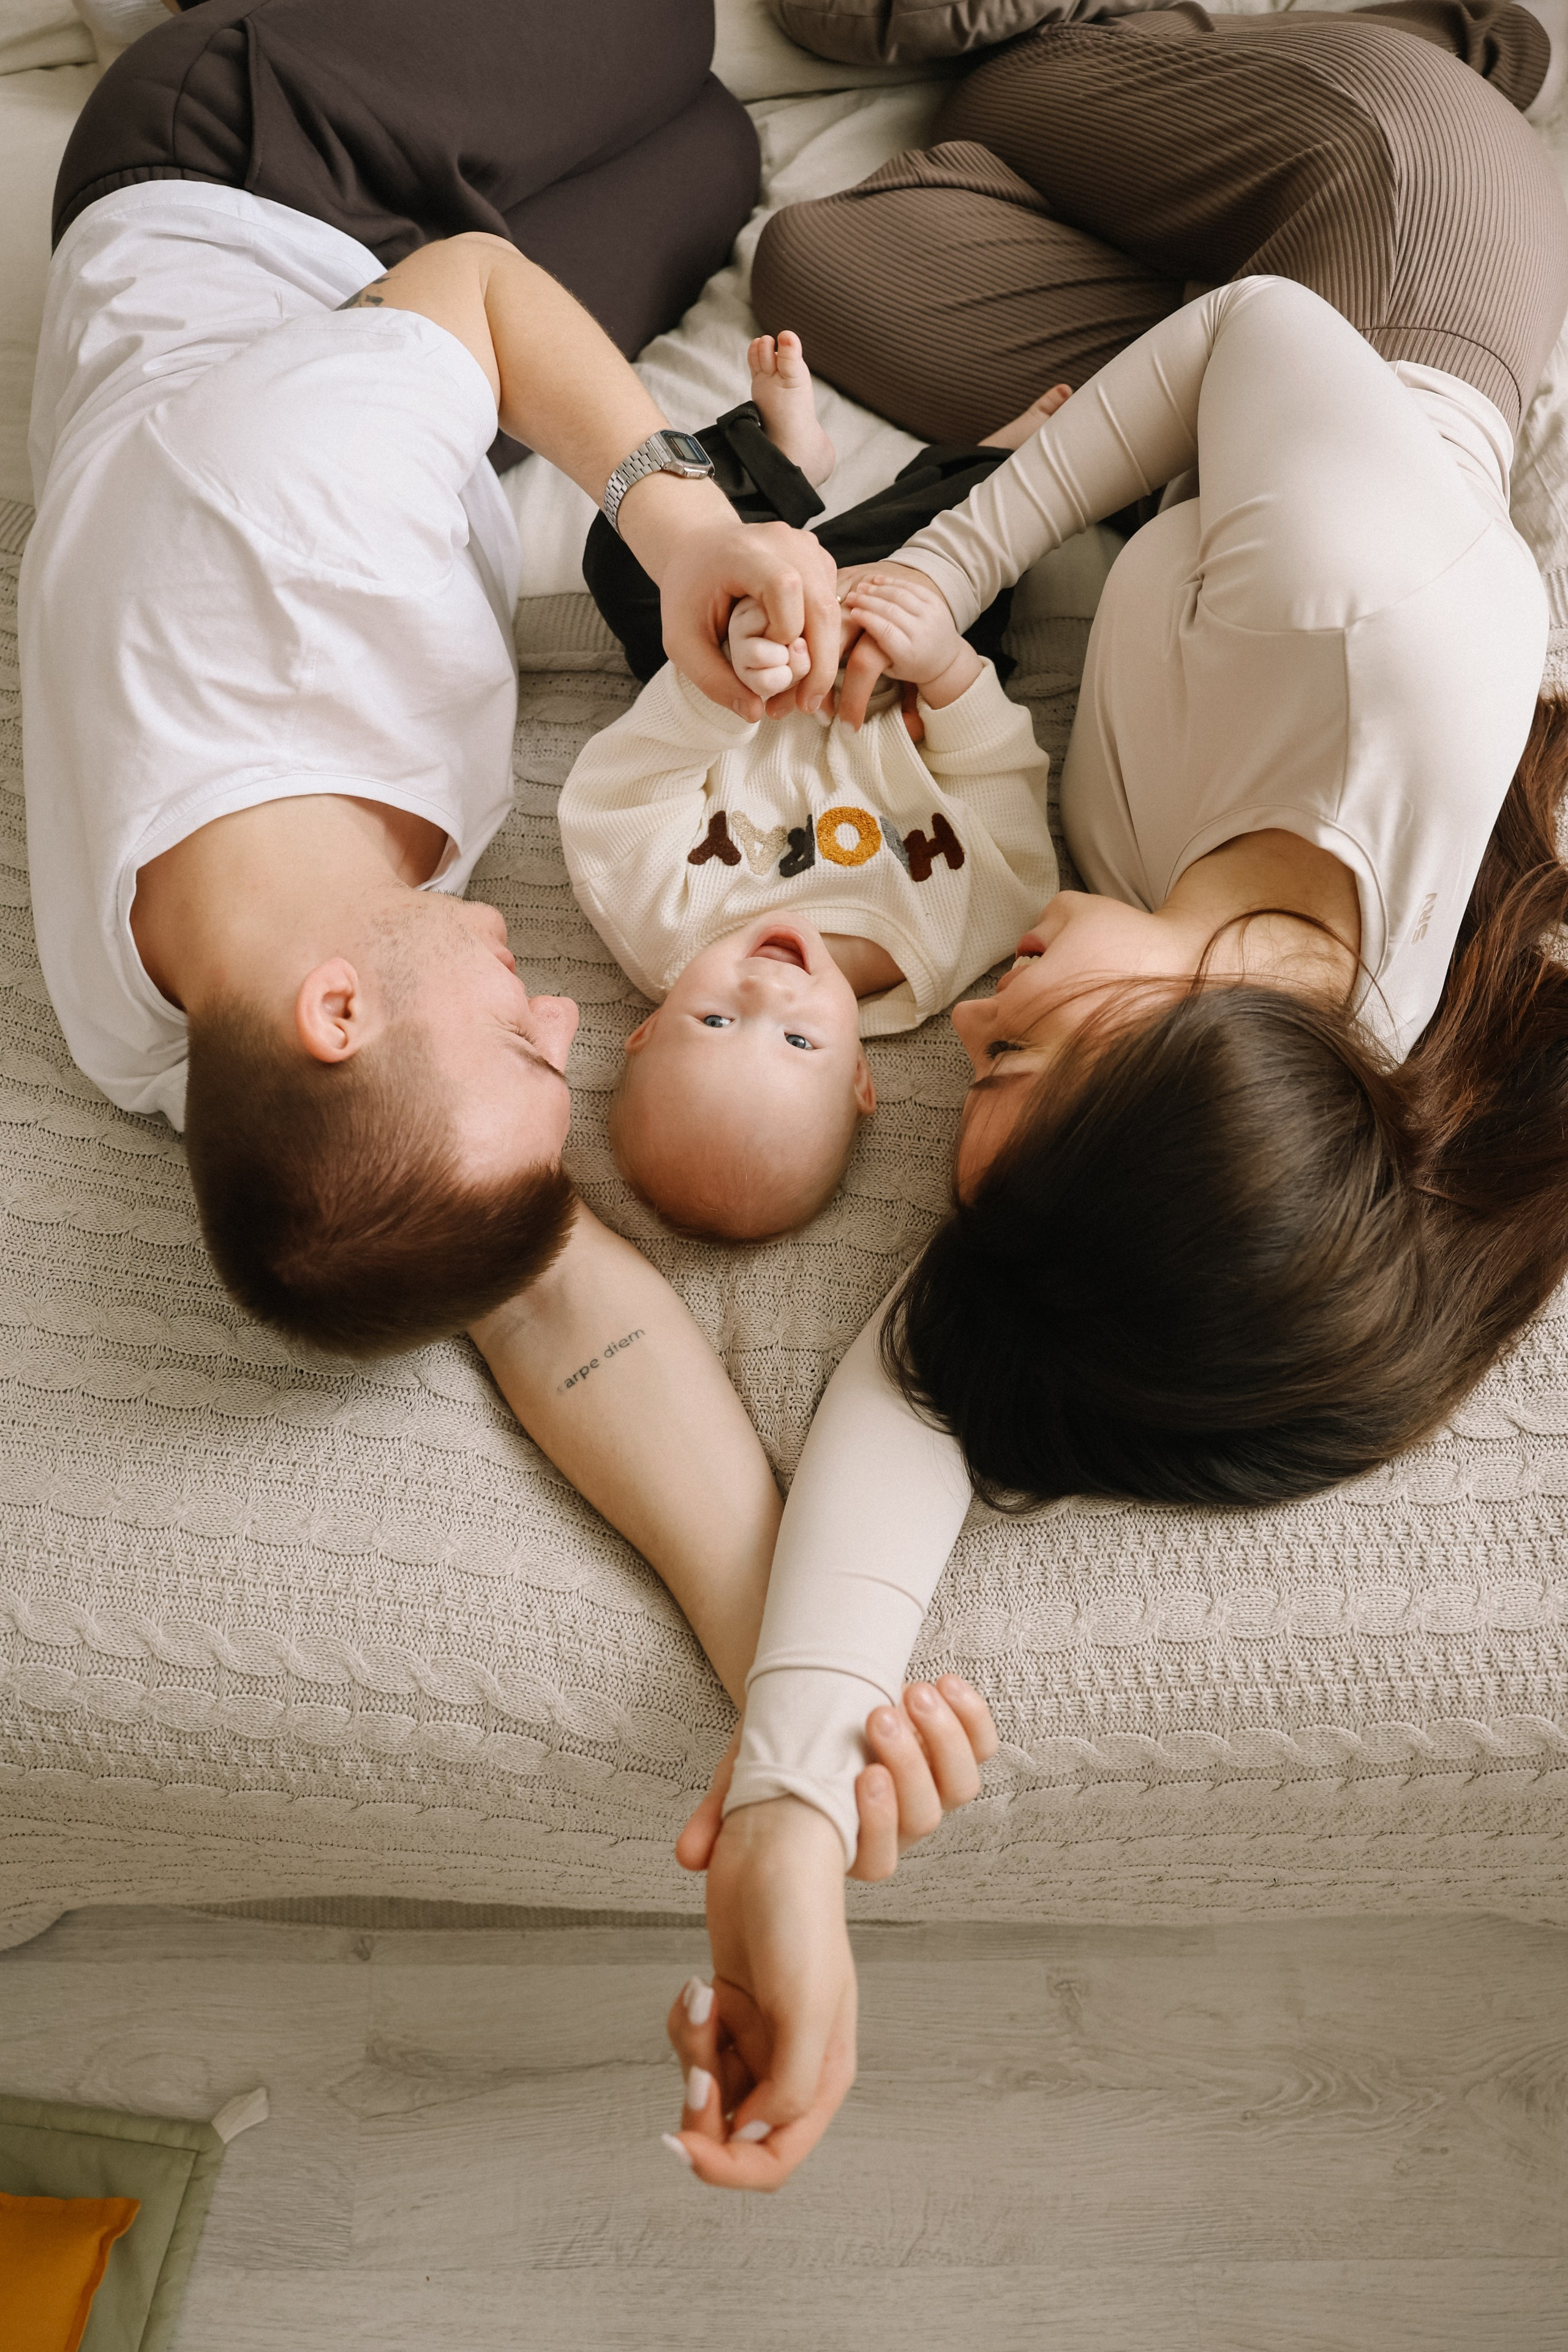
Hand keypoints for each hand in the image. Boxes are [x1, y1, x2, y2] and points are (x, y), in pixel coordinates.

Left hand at [651, 513, 840, 720]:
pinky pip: (834, 604)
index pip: (784, 586)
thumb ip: (712, 678)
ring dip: (825, 654)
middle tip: (808, 704)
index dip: (784, 629)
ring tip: (805, 690)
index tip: (771, 658)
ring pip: (834, 607)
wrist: (699, 548)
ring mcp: (807, 546)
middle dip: (820, 661)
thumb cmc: (687, 595)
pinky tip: (804, 660)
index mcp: (745, 552)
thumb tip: (755, 713)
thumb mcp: (682, 640)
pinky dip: (824, 639)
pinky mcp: (820, 559)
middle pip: (821, 602)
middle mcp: (784, 542)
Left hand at [665, 1797, 853, 2189]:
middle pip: (733, 2131)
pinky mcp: (728, 2007)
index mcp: (824, 2074)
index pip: (774, 2157)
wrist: (773, 1846)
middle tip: (697, 2069)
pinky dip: (685, 2023)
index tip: (685, 2146)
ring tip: (702, 1999)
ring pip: (707, 2088)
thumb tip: (754, 2133)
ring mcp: (758, 2035)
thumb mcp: (808, 2006)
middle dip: (704, 2104)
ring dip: (693, 2052)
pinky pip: (693, 2046)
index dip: (727, 2168)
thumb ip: (791, 2084)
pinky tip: (699, 1986)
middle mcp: (792, 2063)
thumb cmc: (800, 1917)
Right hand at [674, 1675, 998, 1882]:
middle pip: (924, 1817)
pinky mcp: (956, 1747)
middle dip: (908, 1764)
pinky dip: (971, 1716)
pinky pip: (982, 1745)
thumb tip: (690, 1857)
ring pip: (959, 1784)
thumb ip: (721, 1810)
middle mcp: (900, 1819)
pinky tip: (944, 1683)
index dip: (878, 1822)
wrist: (813, 1689)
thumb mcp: (747, 1767)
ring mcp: (933, 1784)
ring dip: (942, 1738)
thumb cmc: (784, 1740)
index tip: (862, 1774)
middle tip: (878, 1714)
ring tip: (911, 1692)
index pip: (878, 1857)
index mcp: (853, 1839)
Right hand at [834, 560, 959, 728]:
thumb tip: (844, 634)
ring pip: (900, 595)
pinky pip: (911, 587)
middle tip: (850, 597)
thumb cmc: (910, 667)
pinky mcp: (936, 603)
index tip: (851, 612)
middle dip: (867, 601)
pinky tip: (876, 581)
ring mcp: (932, 615)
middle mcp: (924, 633)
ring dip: (877, 589)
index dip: (867, 618)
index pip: (885, 631)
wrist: (945, 661)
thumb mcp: (891, 668)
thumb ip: (873, 651)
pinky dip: (892, 582)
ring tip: (860, 588)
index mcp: (910, 653)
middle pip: (890, 610)